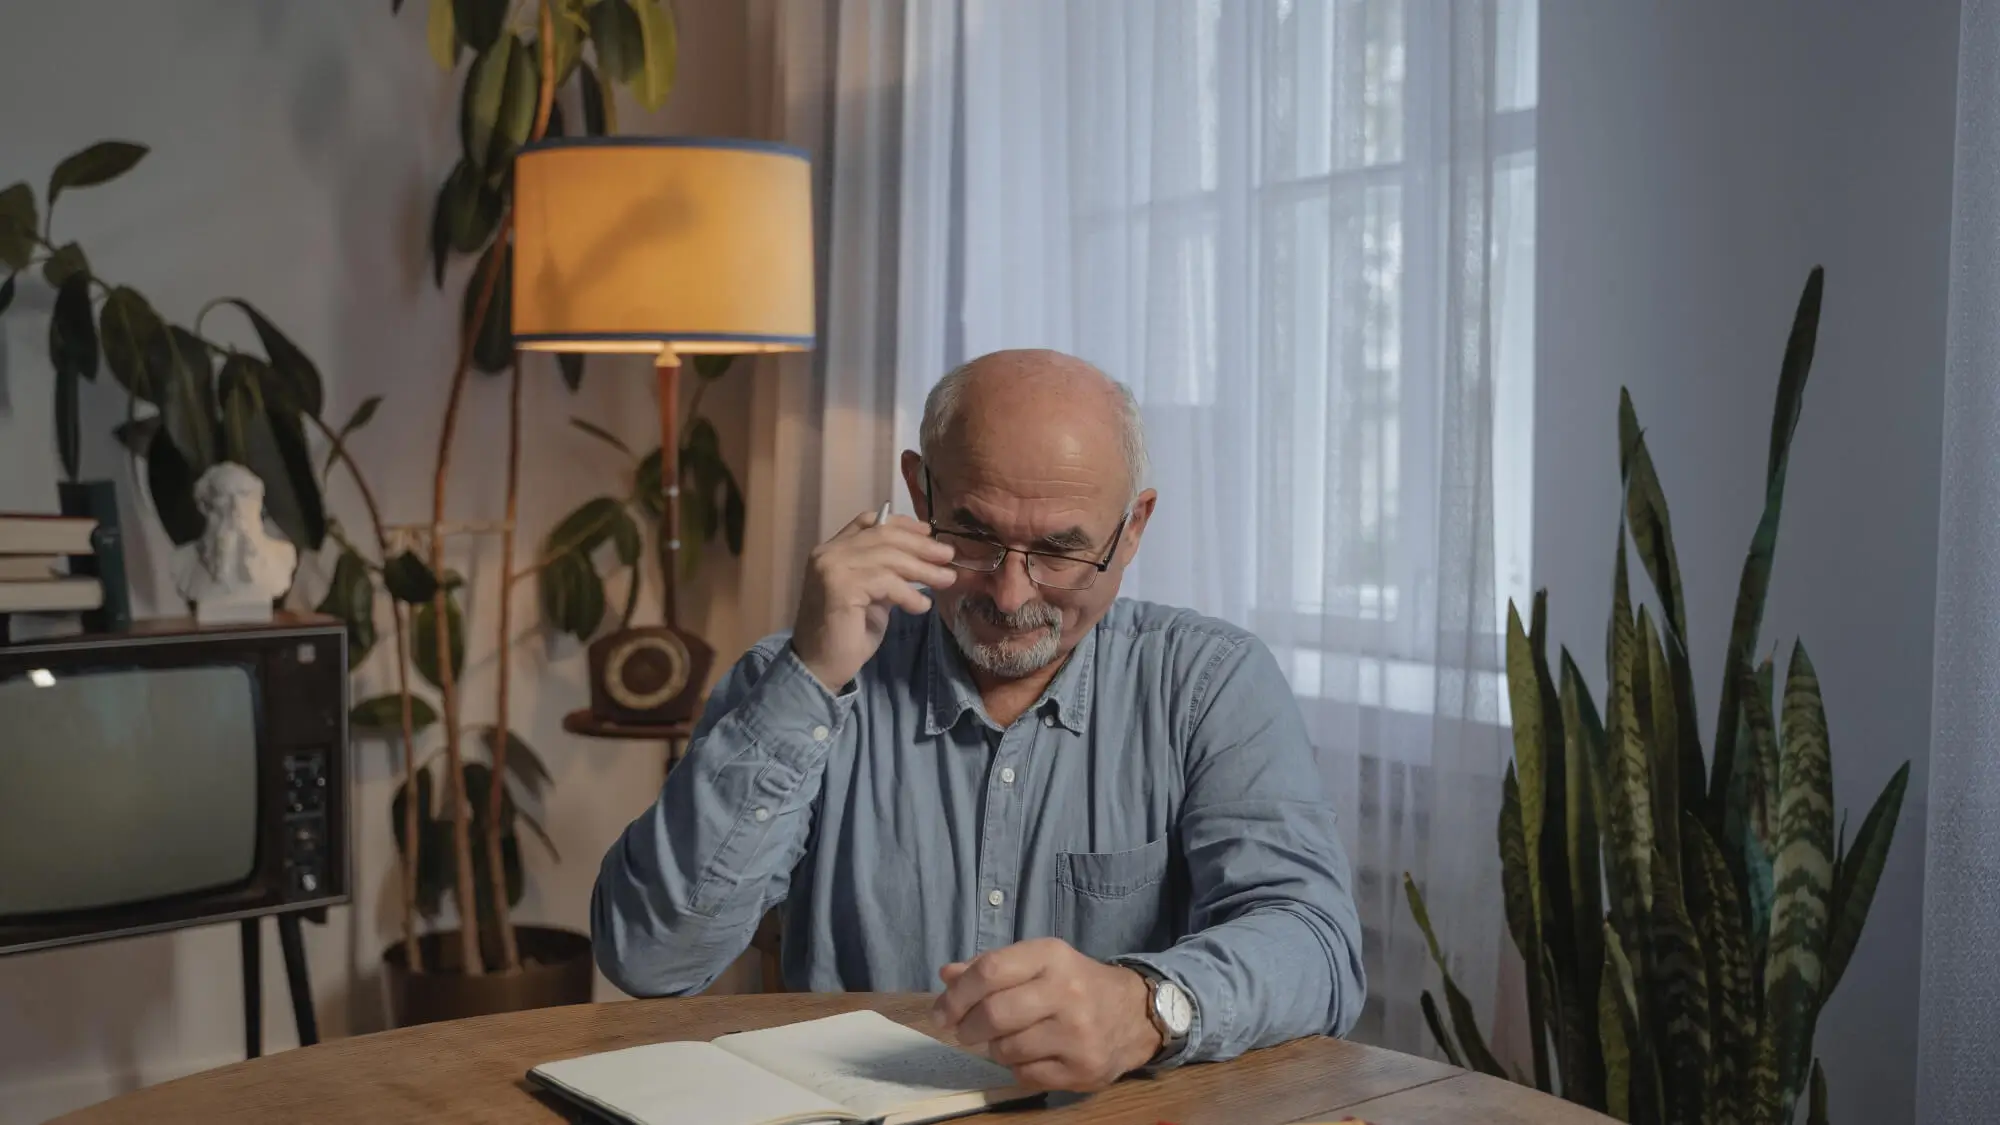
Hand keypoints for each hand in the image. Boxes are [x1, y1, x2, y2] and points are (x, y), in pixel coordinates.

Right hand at [791, 510, 957, 691]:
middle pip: (883, 535)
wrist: (819, 666)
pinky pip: (886, 583)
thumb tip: (924, 560)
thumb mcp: (871, 595)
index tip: (928, 531)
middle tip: (948, 555)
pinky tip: (921, 606)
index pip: (868, 522)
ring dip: (923, 570)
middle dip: (921, 545)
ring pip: (889, 558)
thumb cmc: (846, 634)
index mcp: (833, 550)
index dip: (901, 524)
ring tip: (946, 580)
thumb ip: (886, 573)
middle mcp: (829, 553)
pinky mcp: (840, 587)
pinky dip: (909, 594)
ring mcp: (832, 568)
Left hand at [930, 938, 1161, 1092]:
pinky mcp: (1082, 1069)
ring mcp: (1077, 1034)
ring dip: (995, 1048)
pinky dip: (1018, 1068)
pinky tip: (1031, 1055)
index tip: (943, 1012)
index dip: (957, 994)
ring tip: (1007, 1040)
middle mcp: (1067, 992)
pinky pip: (1025, 1075)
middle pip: (994, 1014)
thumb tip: (946, 976)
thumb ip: (991, 968)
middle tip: (965, 1031)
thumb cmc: (1075, 984)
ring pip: (1006, 1050)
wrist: (1134, 1015)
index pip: (989, 971)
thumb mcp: (1038, 963)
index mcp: (1052, 956)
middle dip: (968, 1027)